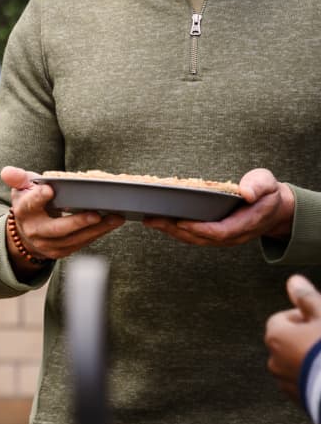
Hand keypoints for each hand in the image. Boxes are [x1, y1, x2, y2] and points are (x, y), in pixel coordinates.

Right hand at [0, 165, 124, 265]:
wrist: (27, 233)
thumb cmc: (30, 203)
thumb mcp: (21, 188)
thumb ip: (17, 178)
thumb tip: (7, 172)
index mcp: (23, 212)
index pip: (29, 205)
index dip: (38, 198)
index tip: (49, 189)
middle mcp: (35, 231)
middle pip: (56, 229)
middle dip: (77, 222)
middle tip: (96, 214)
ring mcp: (48, 244)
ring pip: (74, 239)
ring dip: (97, 229)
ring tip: (115, 218)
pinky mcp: (62, 252)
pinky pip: (82, 243)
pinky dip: (98, 233)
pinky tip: (111, 223)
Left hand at [145, 168, 295, 247]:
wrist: (273, 208)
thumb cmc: (267, 192)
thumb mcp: (268, 184)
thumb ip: (259, 186)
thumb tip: (247, 192)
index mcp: (247, 223)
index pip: (221, 231)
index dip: (200, 229)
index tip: (180, 222)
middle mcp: (233, 235)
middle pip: (202, 238)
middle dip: (176, 230)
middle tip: (152, 219)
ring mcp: (224, 238)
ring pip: (195, 239)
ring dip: (171, 232)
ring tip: (150, 220)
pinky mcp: (215, 234)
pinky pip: (193, 236)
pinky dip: (175, 230)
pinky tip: (159, 221)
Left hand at [265, 274, 320, 402]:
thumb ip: (307, 298)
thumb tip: (293, 281)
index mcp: (276, 338)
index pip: (281, 319)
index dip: (302, 316)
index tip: (318, 317)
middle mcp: (275, 361)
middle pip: (288, 342)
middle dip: (307, 338)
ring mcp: (287, 384)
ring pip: (297, 363)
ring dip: (310, 359)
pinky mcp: (302, 402)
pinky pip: (306, 383)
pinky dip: (316, 377)